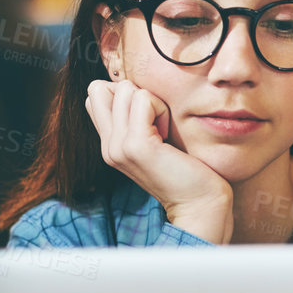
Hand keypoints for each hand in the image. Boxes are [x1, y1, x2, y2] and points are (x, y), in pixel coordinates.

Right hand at [85, 80, 232, 241]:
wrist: (198, 203)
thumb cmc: (184, 169)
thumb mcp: (152, 142)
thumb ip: (135, 120)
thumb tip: (133, 88)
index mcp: (109, 145)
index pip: (94, 96)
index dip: (122, 95)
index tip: (146, 117)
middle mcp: (107, 146)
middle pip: (98, 88)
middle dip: (132, 93)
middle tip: (154, 120)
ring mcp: (118, 147)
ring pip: (124, 89)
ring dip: (151, 101)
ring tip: (163, 129)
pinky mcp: (136, 145)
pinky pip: (143, 100)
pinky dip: (161, 108)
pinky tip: (168, 133)